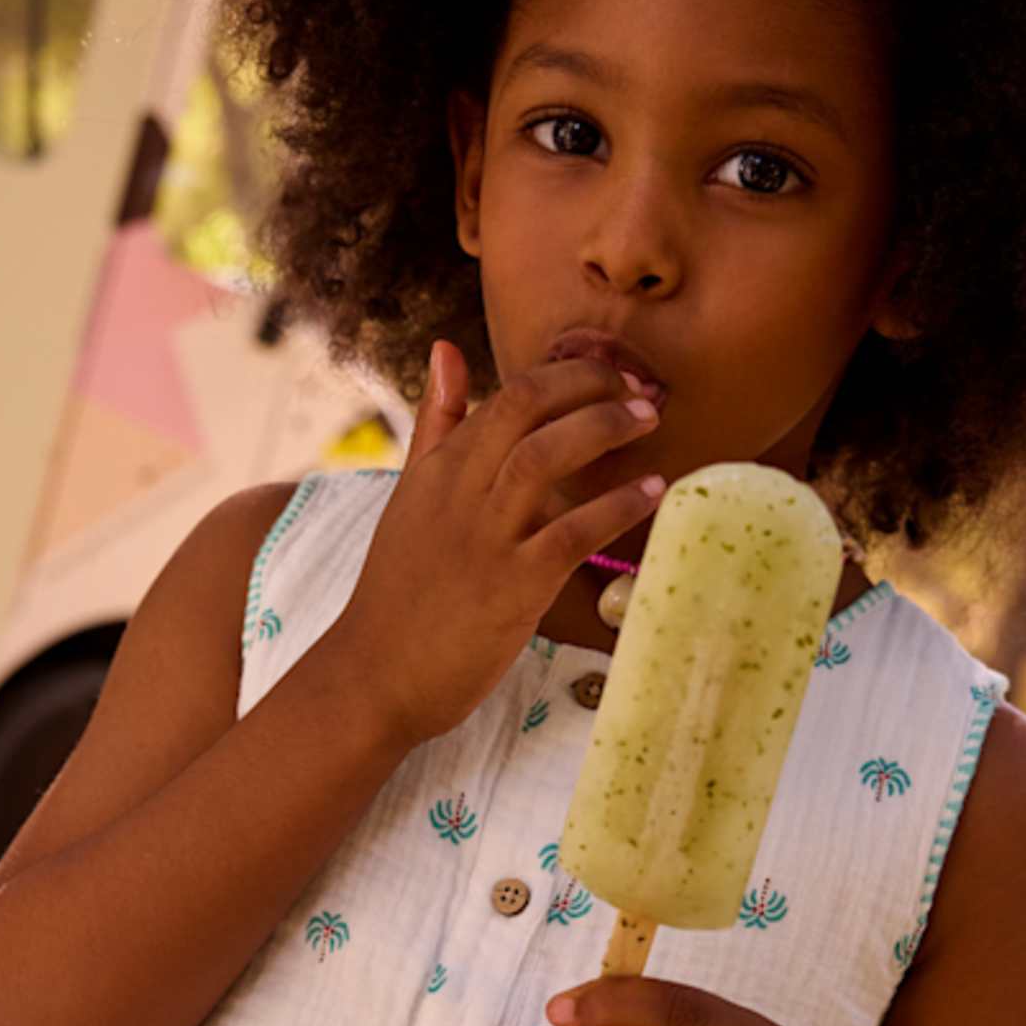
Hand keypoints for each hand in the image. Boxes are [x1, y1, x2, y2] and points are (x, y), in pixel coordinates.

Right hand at [328, 342, 664, 748]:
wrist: (373, 676)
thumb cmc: (398, 592)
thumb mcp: (410, 495)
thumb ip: (436, 423)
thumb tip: (447, 350)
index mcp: (437, 470)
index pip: (506, 395)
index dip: (566, 375)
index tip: (607, 376)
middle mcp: (458, 493)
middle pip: (526, 407)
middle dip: (590, 384)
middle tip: (638, 389)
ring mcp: (484, 538)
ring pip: (545, 457)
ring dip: (604, 428)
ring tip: (648, 421)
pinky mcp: (512, 587)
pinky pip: (573, 533)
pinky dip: (617, 506)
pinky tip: (651, 492)